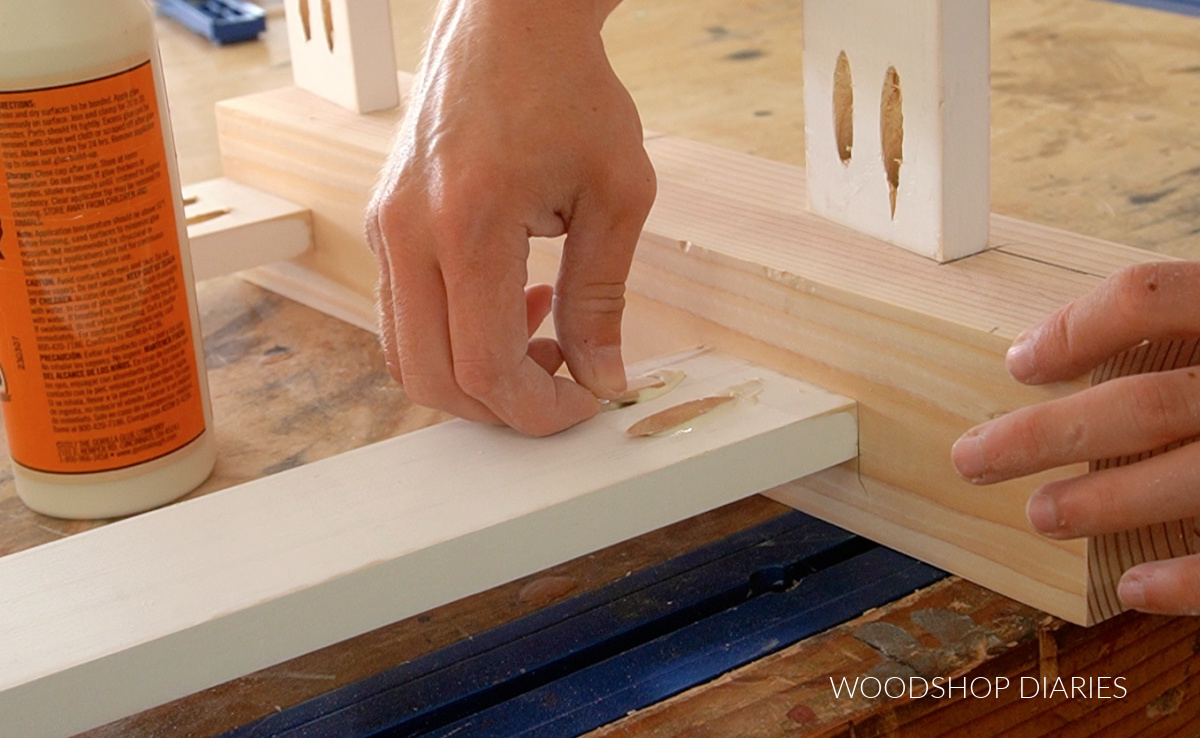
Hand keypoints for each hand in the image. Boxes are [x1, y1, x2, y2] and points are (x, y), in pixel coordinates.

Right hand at [366, 0, 655, 435]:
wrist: (509, 19)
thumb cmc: (570, 90)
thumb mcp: (616, 194)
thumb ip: (602, 297)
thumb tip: (604, 377)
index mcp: (467, 225)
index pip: (483, 368)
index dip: (537, 409)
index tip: (585, 403)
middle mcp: (407, 233)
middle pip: (432, 379)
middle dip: (503, 406)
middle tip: (563, 383)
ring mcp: (385, 228)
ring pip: (407, 354)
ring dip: (475, 374)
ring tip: (542, 334)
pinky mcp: (384, 223)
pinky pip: (403, 314)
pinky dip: (453, 336)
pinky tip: (511, 301)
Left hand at [952, 262, 1199, 614]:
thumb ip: (1182, 321)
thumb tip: (1062, 341)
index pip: (1147, 297)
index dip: (1072, 330)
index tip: (1016, 364)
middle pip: (1145, 403)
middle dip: (1046, 435)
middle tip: (972, 458)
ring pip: (1189, 478)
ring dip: (1104, 503)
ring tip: (1039, 515)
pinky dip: (1188, 580)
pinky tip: (1133, 588)